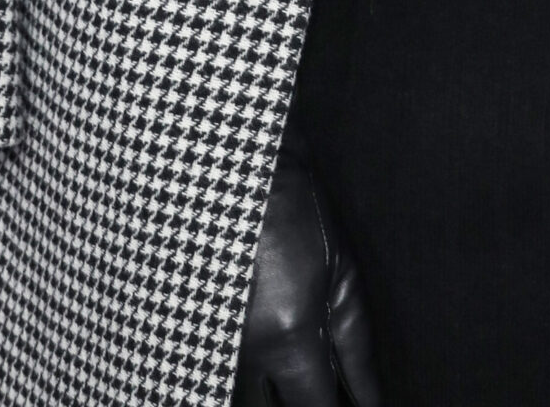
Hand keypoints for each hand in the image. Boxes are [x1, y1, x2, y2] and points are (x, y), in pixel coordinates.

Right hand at [231, 136, 380, 406]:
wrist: (238, 166)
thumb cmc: (298, 211)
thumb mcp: (341, 274)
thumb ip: (356, 348)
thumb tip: (371, 401)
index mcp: (289, 336)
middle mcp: (242, 351)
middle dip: (293, 402)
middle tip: (310, 383)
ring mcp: (205, 341)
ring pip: (234, 398)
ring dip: (261, 393)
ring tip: (282, 367)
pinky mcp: (178, 330)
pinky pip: (204, 375)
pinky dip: (223, 379)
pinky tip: (249, 356)